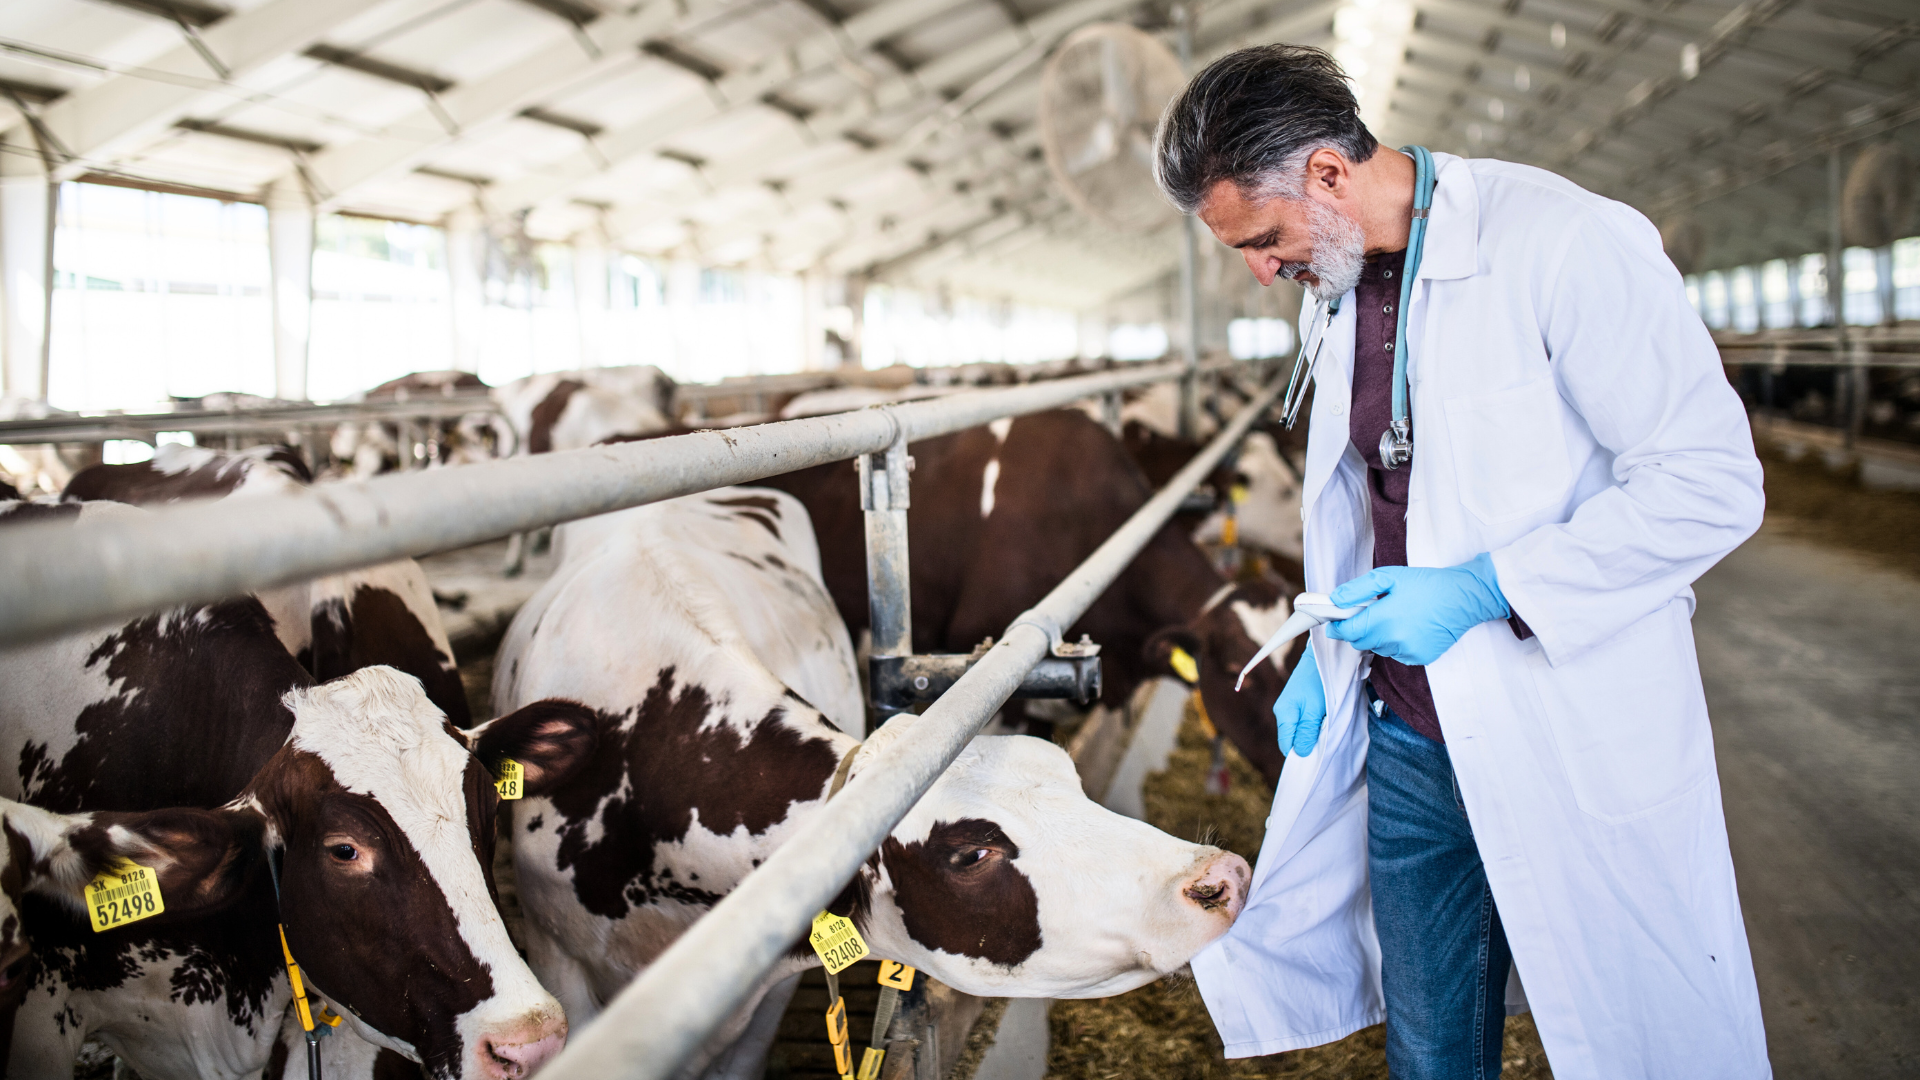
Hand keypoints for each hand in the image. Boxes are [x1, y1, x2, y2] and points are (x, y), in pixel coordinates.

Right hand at [1274, 646, 1325, 757]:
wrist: (1321, 658)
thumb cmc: (1319, 683)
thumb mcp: (1316, 711)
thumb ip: (1307, 732)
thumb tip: (1301, 753)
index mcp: (1284, 715)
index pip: (1286, 745)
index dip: (1299, 753)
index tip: (1316, 755)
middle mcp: (1282, 712)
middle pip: (1291, 739)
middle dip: (1305, 743)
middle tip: (1323, 740)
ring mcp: (1287, 707)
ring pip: (1297, 730)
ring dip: (1310, 733)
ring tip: (1324, 727)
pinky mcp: (1295, 703)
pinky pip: (1300, 722)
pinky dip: (1311, 724)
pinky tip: (1321, 719)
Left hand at [1324, 554, 1509, 665]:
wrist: (1464, 597)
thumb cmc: (1427, 583)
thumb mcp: (1389, 577)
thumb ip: (1358, 590)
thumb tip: (1335, 600)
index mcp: (1383, 619)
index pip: (1347, 631)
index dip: (1337, 626)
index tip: (1334, 621)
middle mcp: (1394, 640)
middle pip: (1359, 642)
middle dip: (1357, 629)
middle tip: (1368, 613)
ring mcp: (1407, 652)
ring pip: (1378, 648)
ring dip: (1378, 636)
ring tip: (1394, 616)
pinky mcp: (1420, 658)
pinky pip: (1396, 654)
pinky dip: (1395, 643)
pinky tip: (1408, 627)